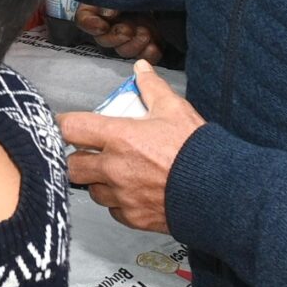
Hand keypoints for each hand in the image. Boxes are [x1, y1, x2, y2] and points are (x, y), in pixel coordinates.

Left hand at [57, 61, 202, 232]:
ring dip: (98, 182)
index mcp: (119, 137)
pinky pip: (114, 211)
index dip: (64, 125)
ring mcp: (123, 196)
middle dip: (78, 158)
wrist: (223, 193)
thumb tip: (141, 68)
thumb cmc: (198, 152)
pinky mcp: (135, 218)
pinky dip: (118, 204)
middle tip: (90, 153)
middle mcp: (114, 168)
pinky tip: (132, 193)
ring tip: (115, 174)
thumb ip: (152, 87)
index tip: (67, 125)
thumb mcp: (175, 110)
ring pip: (92, 191)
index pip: (69, 128)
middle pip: (72, 165)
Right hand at [74, 5, 166, 63]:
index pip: (84, 21)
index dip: (92, 26)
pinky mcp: (145, 45)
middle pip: (105, 41)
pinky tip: (153, 46)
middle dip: (117, 37)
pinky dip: (149, 54)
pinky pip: (144, 56)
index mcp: (95, 11)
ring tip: (144, 33)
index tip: (102, 26)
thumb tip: (109, 14)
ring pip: (124, 51)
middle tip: (128, 30)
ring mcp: (126, 38)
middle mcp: (108, 28)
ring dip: (134, 45)